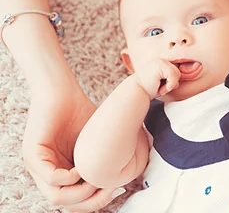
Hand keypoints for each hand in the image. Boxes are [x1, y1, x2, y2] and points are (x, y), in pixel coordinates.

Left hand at [23, 87, 124, 211]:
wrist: (63, 91)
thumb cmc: (81, 112)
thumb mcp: (96, 142)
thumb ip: (106, 158)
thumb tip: (132, 170)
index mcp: (63, 173)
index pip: (76, 201)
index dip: (98, 201)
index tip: (118, 189)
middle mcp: (48, 174)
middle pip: (67, 204)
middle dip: (92, 202)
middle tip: (111, 190)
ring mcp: (38, 167)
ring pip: (57, 196)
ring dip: (81, 192)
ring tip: (96, 179)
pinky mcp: (32, 155)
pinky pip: (51, 177)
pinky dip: (69, 178)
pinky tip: (82, 168)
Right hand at [133, 58, 179, 98]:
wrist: (137, 92)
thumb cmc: (150, 89)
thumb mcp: (165, 81)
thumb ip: (173, 76)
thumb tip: (191, 69)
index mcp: (162, 63)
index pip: (177, 70)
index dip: (173, 80)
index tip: (162, 86)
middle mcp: (161, 60)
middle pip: (178, 72)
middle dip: (171, 83)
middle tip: (159, 87)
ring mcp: (160, 61)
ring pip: (177, 74)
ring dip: (170, 85)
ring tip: (158, 87)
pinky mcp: (160, 65)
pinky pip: (174, 76)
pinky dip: (169, 85)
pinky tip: (159, 87)